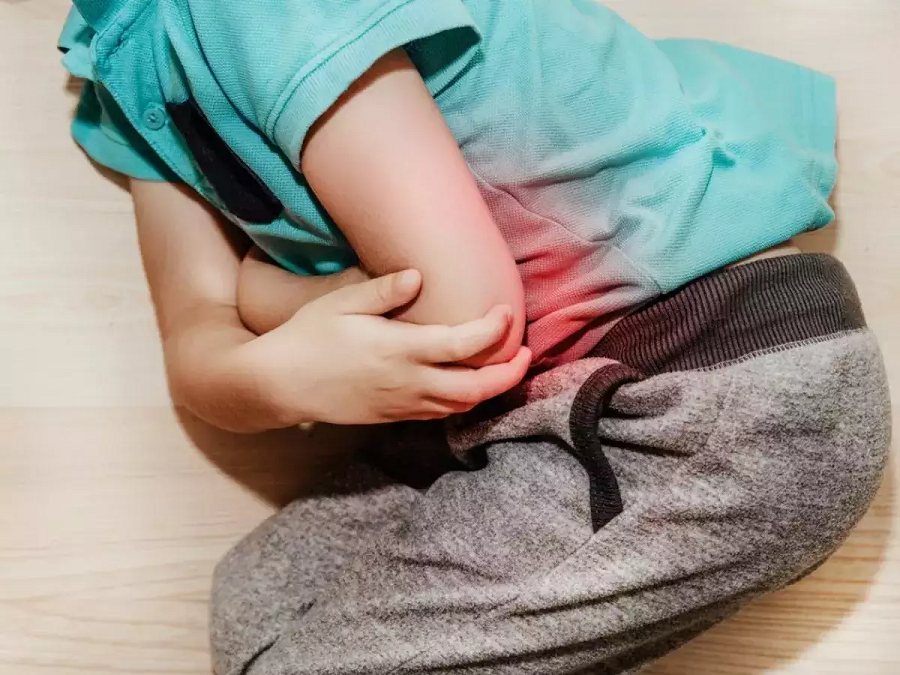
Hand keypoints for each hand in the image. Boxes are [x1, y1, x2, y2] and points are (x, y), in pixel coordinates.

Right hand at [235, 270, 530, 425]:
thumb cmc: (308, 337)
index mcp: (400, 349)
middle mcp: (408, 382)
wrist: (280, 385)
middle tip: (525, 350)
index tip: (506, 312)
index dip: (495, 330)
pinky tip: (466, 383)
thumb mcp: (341, 303)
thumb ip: (383, 290)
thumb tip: (419, 276)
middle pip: (477, 388)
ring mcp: (402, 404)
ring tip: (503, 366)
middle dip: (510, 372)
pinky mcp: (393, 416)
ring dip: (490, 389)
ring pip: (462, 406)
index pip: (465, 344)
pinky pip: (440, 414)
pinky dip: (463, 400)